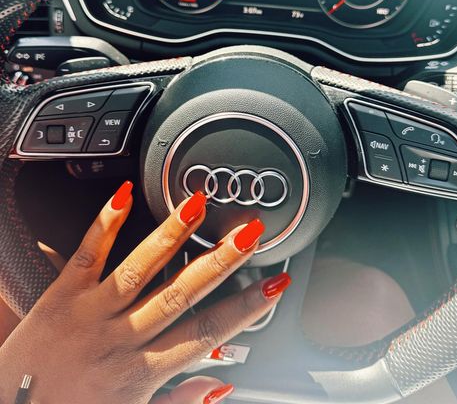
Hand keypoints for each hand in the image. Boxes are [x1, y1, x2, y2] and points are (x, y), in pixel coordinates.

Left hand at [0, 181, 290, 403]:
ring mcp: (91, 312)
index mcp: (141, 373)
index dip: (245, 309)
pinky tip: (123, 195)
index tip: (273, 286)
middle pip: (181, 295)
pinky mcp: (61, 295)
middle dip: (221, 262)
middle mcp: (121, 338)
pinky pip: (86, 254)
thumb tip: (221, 384)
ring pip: (139, 269)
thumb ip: (181, 401)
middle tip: (250, 233)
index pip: (206, 335)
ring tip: (197, 205)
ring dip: (171, 235)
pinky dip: (104, 223)